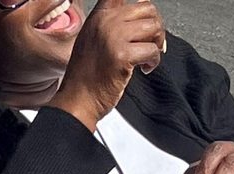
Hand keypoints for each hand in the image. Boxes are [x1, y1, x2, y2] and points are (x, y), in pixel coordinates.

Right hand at [48, 1, 166, 132]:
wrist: (77, 103)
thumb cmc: (86, 78)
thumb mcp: (92, 41)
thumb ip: (112, 24)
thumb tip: (141, 15)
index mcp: (99, 16)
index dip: (139, 4)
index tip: (144, 18)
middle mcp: (106, 22)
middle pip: (147, 8)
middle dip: (155, 27)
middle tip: (150, 44)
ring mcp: (114, 38)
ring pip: (154, 27)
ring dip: (156, 44)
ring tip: (146, 58)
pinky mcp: (123, 56)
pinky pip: (152, 51)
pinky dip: (154, 61)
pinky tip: (144, 69)